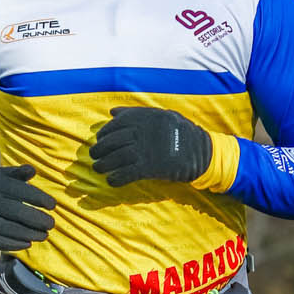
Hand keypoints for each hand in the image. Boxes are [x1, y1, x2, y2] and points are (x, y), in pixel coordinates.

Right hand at [0, 164, 55, 249]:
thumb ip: (16, 173)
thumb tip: (34, 171)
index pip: (22, 191)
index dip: (40, 198)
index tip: (53, 205)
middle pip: (20, 213)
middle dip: (39, 220)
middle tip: (52, 224)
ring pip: (13, 230)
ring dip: (32, 234)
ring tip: (44, 234)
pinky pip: (3, 243)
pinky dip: (18, 243)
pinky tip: (29, 242)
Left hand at [89, 106, 211, 186]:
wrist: (200, 152)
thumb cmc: (181, 132)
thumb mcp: (161, 115)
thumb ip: (135, 113)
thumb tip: (112, 112)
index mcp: (146, 118)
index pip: (116, 124)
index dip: (105, 132)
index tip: (100, 139)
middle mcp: (143, 132)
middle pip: (113, 141)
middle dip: (100, 149)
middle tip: (94, 155)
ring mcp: (146, 150)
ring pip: (116, 158)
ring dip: (104, 165)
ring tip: (98, 168)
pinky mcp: (149, 167)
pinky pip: (127, 174)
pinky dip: (116, 179)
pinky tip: (111, 181)